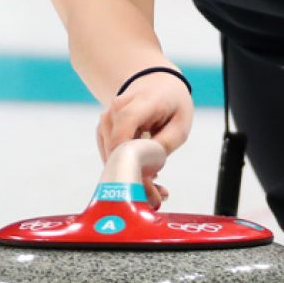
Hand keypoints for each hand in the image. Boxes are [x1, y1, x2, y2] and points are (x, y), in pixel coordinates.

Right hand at [96, 69, 193, 208]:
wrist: (155, 84)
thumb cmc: (171, 103)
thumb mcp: (181, 123)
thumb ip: (164, 145)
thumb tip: (148, 171)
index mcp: (139, 103)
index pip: (124, 130)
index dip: (130, 158)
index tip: (147, 181)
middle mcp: (115, 111)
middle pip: (118, 151)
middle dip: (136, 179)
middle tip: (157, 198)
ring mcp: (105, 121)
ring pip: (112, 159)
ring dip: (133, 178)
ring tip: (157, 192)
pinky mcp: (102, 133)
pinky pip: (111, 157)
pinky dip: (127, 171)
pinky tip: (147, 180)